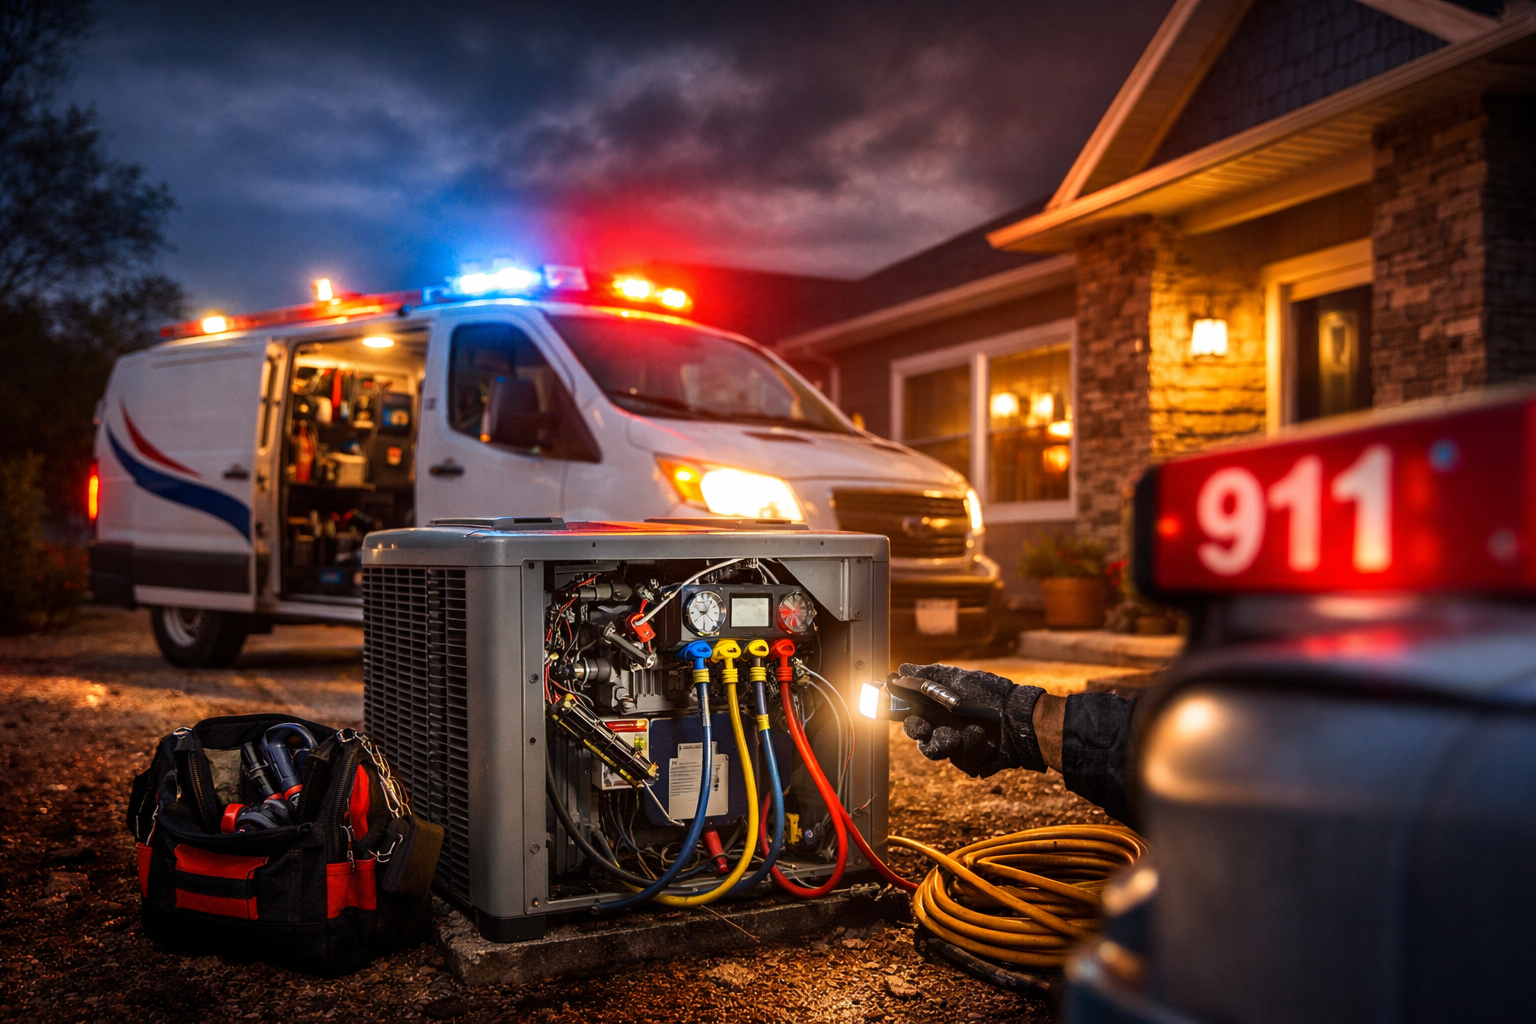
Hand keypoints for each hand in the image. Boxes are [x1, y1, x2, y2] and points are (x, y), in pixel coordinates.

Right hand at [897, 663, 1046, 777]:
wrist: (1020, 717)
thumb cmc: (990, 694)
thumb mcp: (959, 679)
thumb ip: (928, 676)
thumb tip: (902, 667)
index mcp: (938, 707)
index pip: (912, 714)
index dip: (904, 716)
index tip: (904, 713)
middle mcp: (945, 726)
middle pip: (919, 737)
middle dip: (918, 732)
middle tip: (924, 728)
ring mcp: (958, 745)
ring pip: (934, 751)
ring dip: (944, 742)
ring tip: (960, 734)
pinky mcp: (972, 760)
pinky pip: (960, 761)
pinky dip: (970, 748)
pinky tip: (981, 738)